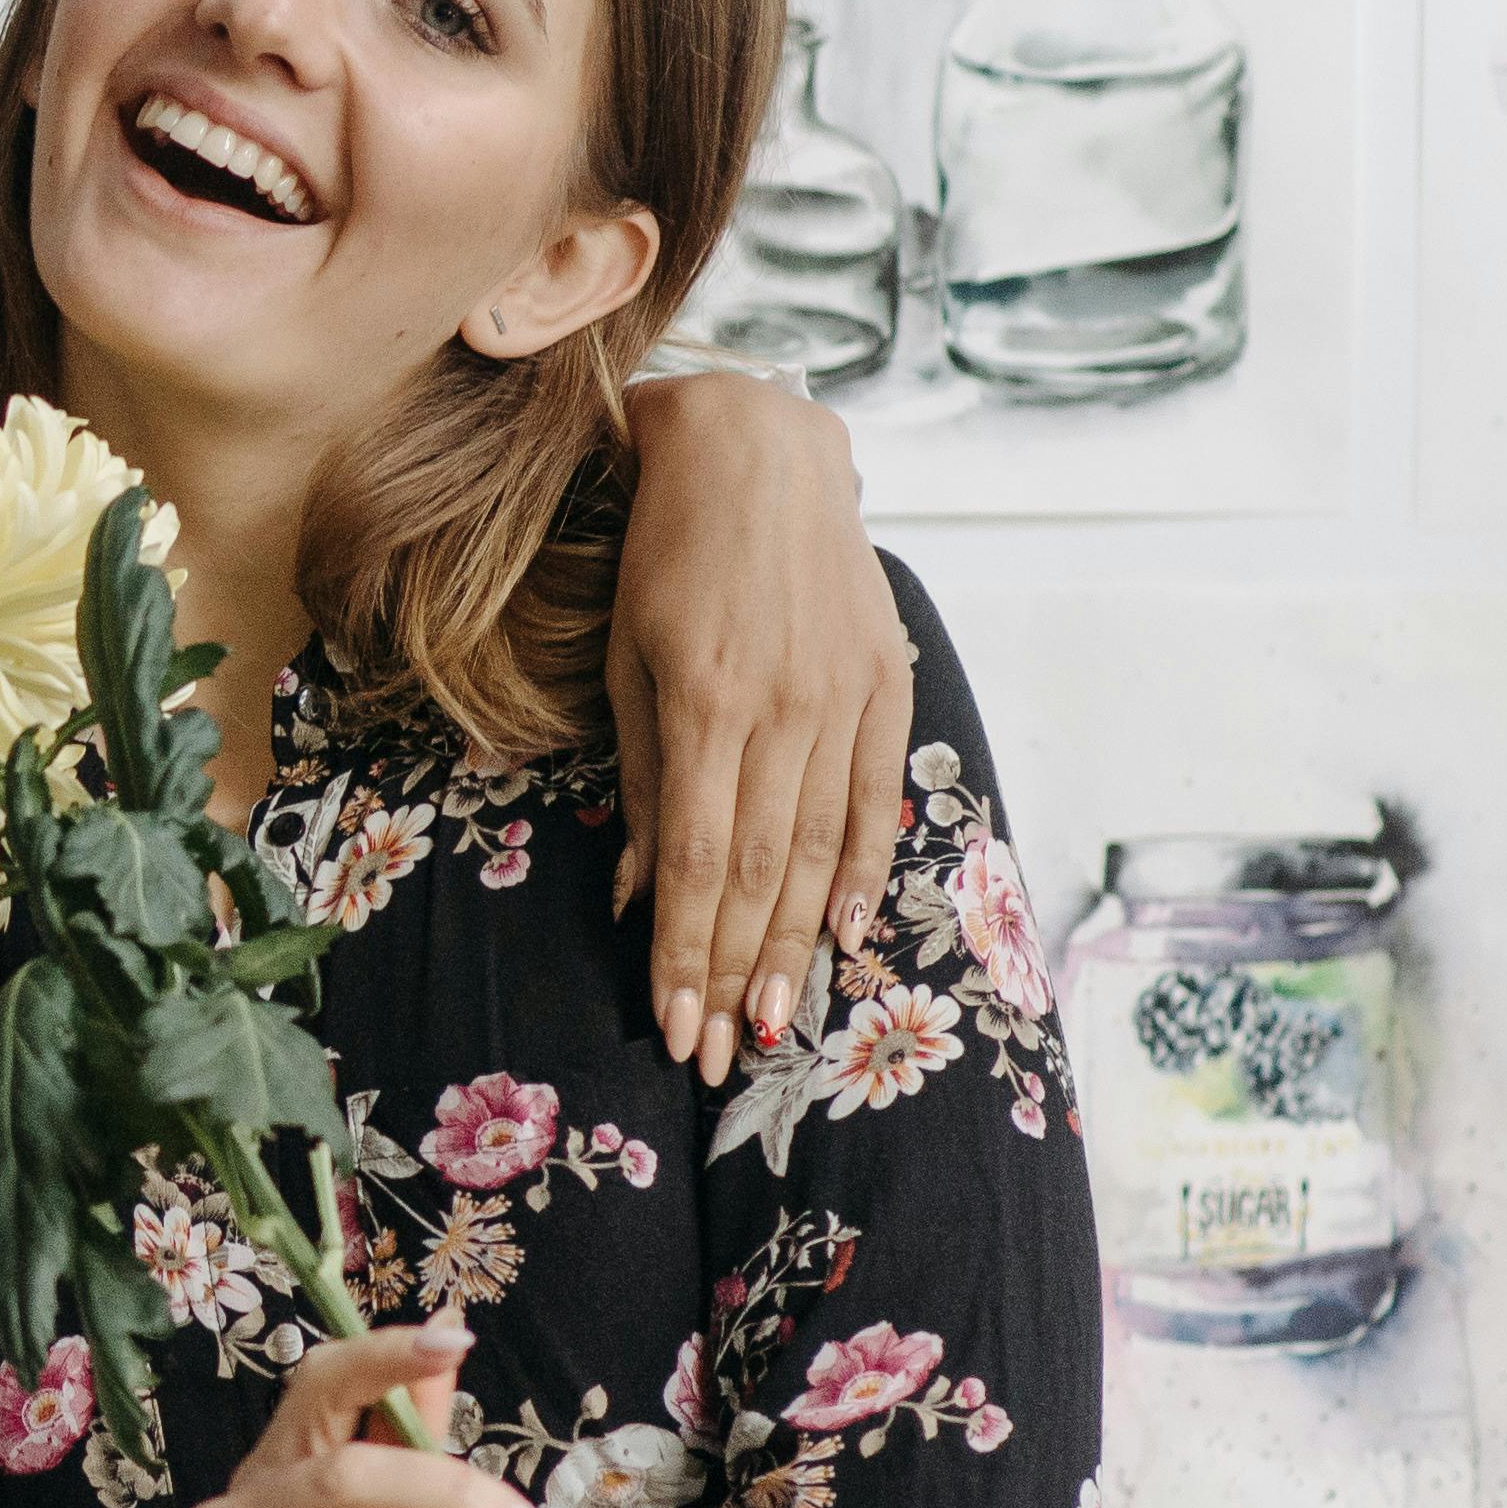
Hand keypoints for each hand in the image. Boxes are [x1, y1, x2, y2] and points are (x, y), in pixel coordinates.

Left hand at [612, 372, 913, 1086]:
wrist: (759, 450)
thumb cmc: (663, 553)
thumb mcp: (624, 658)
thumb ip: (640, 773)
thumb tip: (633, 889)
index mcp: (706, 703)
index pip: (695, 861)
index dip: (683, 952)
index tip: (672, 1025)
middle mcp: (783, 710)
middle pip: (759, 873)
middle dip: (734, 974)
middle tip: (717, 1057)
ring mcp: (843, 698)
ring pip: (818, 851)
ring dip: (795, 947)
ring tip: (773, 1025)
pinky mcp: (882, 683)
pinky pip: (875, 798)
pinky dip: (861, 872)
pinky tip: (844, 936)